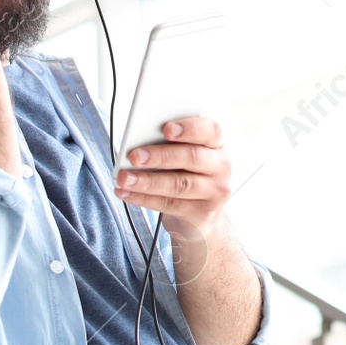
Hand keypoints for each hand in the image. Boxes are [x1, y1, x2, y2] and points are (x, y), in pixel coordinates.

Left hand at [114, 118, 232, 240]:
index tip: (166, 129)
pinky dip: (144, 198)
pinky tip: (127, 193)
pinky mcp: (203, 213)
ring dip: (148, 181)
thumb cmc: (187, 176)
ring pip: (179, 184)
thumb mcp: (184, 157)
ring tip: (124, 178)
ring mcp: (215, 192)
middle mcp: (221, 167)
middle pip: (192, 157)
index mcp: (216, 145)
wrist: (200, 216)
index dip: (189, 128)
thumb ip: (170, 146)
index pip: (210, 130)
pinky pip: (170, 204)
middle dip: (160, 156)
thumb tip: (140, 144)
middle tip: (134, 156)